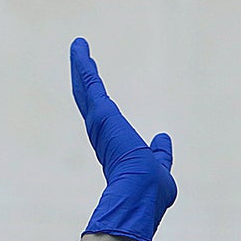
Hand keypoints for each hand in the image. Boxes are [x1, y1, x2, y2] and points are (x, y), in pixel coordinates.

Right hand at [71, 38, 175, 240]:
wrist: (141, 193)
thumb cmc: (151, 191)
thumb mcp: (160, 167)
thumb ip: (160, 154)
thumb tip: (162, 139)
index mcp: (114, 149)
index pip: (105, 122)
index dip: (100, 106)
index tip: (96, 94)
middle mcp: (101, 135)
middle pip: (90, 102)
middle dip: (85, 82)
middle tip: (79, 61)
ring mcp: (99, 124)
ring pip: (87, 91)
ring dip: (81, 69)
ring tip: (78, 48)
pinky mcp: (101, 113)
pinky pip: (91, 83)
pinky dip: (84, 66)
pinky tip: (79, 48)